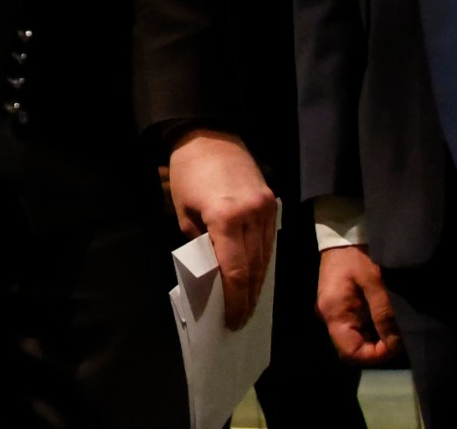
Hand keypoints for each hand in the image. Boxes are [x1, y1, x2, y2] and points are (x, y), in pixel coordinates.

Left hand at [166, 128, 278, 329]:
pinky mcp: (272, 205)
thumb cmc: (188, 173)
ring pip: (266, 258)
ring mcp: (266, 210)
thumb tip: (213, 273)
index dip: (235, 299)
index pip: (235, 270)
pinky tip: (257, 279)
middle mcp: (252, 215)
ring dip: (258, 284)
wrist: (209, 136)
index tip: (232, 319)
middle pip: (255, 269)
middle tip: (241, 320)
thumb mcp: (184, 211)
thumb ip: (200, 243)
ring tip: (249, 306)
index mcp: (226, 217)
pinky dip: (263, 263)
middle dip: (248, 298)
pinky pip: (269, 242)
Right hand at [318, 245, 400, 363]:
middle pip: (354, 347)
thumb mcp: (375, 282)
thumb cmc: (358, 255)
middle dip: (380, 347)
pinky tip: (388, 314)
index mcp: (334, 313)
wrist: (344, 232)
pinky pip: (359, 325)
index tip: (398, 345)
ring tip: (397, 324)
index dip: (376, 355)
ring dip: (379, 336)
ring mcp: (335, 310)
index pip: (351, 352)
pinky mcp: (342, 304)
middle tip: (402, 334)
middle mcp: (330, 316)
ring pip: (358, 337)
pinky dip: (375, 326)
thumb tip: (395, 344)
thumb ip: (384, 314)